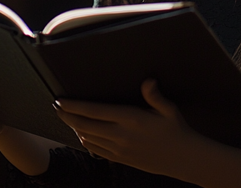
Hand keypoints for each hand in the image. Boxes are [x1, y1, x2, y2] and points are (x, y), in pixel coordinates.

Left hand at [55, 79, 204, 177]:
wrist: (184, 159)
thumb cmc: (176, 131)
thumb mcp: (168, 110)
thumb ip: (154, 96)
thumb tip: (147, 82)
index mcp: (130, 119)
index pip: (94, 111)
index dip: (73, 106)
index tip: (60, 100)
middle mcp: (121, 135)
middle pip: (84, 125)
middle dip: (66, 116)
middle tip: (56, 107)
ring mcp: (119, 149)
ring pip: (87, 138)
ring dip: (74, 128)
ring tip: (67, 118)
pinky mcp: (121, 159)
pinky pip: (96, 150)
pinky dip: (85, 141)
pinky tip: (83, 134)